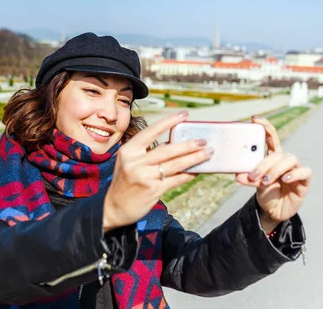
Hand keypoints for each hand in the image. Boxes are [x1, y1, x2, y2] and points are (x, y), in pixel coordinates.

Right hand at [103, 110, 213, 231]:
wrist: (114, 208)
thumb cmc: (126, 181)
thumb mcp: (130, 162)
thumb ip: (148, 152)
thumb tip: (176, 143)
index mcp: (129, 150)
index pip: (151, 131)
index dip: (169, 121)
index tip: (185, 115)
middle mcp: (135, 162)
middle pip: (167, 150)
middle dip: (188, 144)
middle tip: (204, 140)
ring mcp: (144, 177)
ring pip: (175, 165)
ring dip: (194, 158)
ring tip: (208, 153)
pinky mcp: (153, 190)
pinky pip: (176, 179)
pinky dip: (189, 174)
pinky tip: (198, 170)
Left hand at [235, 116, 311, 231]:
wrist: (274, 212)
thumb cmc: (266, 194)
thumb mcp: (255, 184)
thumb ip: (249, 178)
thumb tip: (238, 175)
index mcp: (273, 157)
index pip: (271, 137)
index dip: (265, 126)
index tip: (254, 119)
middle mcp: (285, 161)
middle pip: (278, 152)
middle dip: (264, 163)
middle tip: (253, 176)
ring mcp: (296, 170)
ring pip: (290, 159)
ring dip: (276, 169)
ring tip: (265, 182)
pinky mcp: (304, 181)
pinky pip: (304, 171)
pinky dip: (294, 173)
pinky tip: (285, 179)